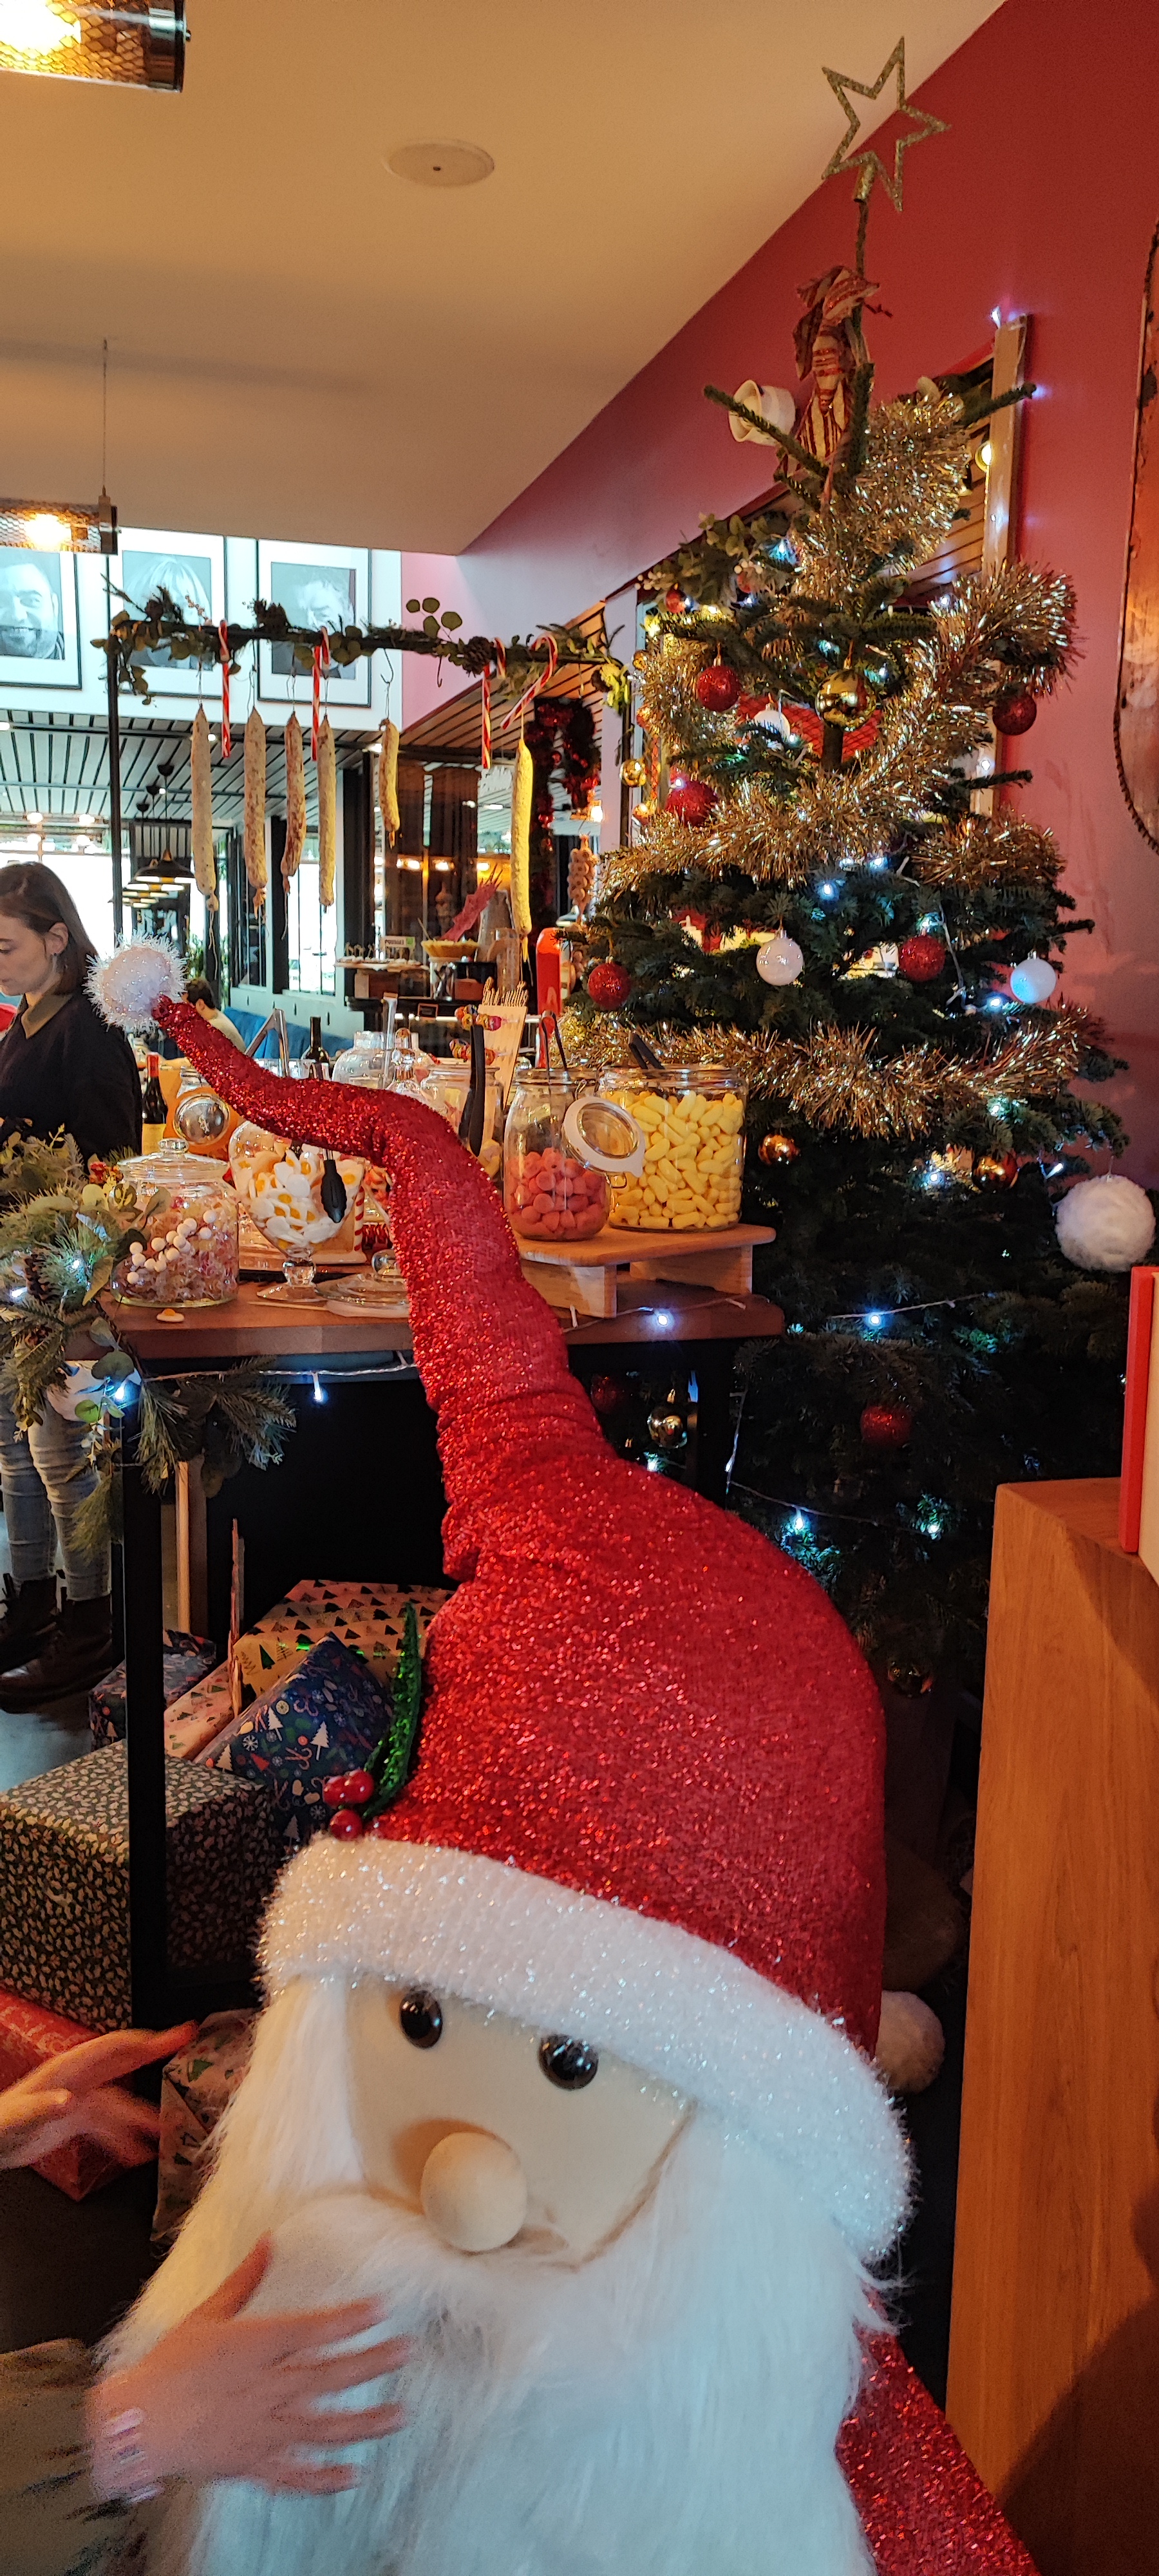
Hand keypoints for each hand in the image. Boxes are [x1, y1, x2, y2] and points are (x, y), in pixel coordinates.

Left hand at [0, 2023, 196, 2168]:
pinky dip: (124, 2140)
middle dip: (155, 2055)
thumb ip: (44, 2107)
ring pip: (120, 2104)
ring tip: (167, 2132)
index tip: (177, 2035)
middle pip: (124, 2064)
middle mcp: (78, 2081)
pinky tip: (138, 2156)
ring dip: (143, 2117)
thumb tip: (69, 2101)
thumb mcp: (18, 2117)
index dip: (147, 2041)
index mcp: (67, 2071)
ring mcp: (79, 2100)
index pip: (114, 2049)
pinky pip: (108, 2128)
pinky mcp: (75, 2121)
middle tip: (185, 2044)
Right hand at [91, 2239, 409, 2495]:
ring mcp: (262, 2430)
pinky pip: (294, 2475)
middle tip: (406, 2353)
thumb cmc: (170, 2365)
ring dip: (363, 2424)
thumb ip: (244, 2281)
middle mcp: (266, 2388)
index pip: (311, 2330)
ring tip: (398, 2417)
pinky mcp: (252, 2463)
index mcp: (255, 2348)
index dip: (348, 2319)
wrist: (137, 2423)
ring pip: (322, 2428)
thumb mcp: (206, 2315)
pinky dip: (324, 2479)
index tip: (382, 2309)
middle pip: (327, 2376)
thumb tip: (269, 2241)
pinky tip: (353, 2476)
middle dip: (371, 2364)